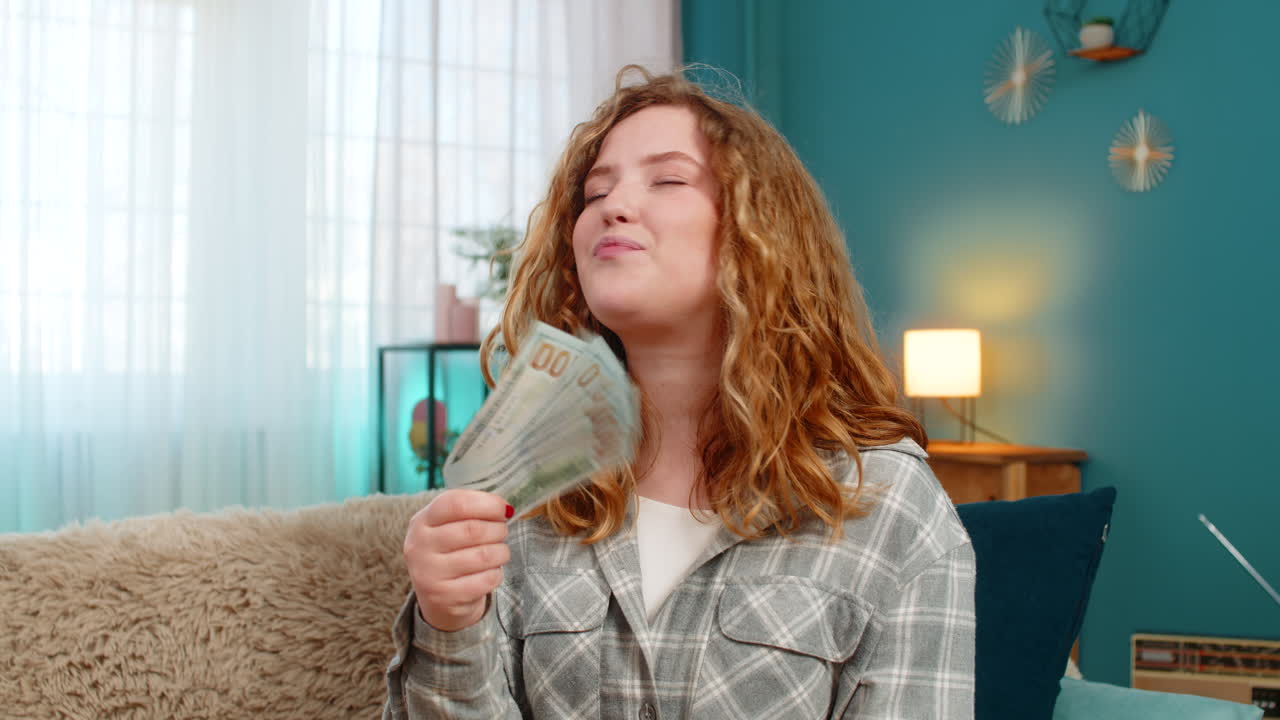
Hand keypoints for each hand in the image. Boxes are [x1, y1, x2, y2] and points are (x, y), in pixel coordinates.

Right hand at [403, 489, 512, 631]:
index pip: (456, 503)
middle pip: (473, 529)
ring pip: (483, 555)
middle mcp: (419, 546)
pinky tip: (491, 572)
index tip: (504, 509)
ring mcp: (429, 573)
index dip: (487, 503)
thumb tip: (505, 509)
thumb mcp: (448, 527)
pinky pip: (485, 579)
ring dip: (501, 552)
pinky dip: (496, 574)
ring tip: (500, 552)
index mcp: (421, 521)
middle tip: (502, 532)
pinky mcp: (444, 596)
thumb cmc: (450, 553)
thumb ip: (470, 512)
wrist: (438, 598)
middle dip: (498, 529)